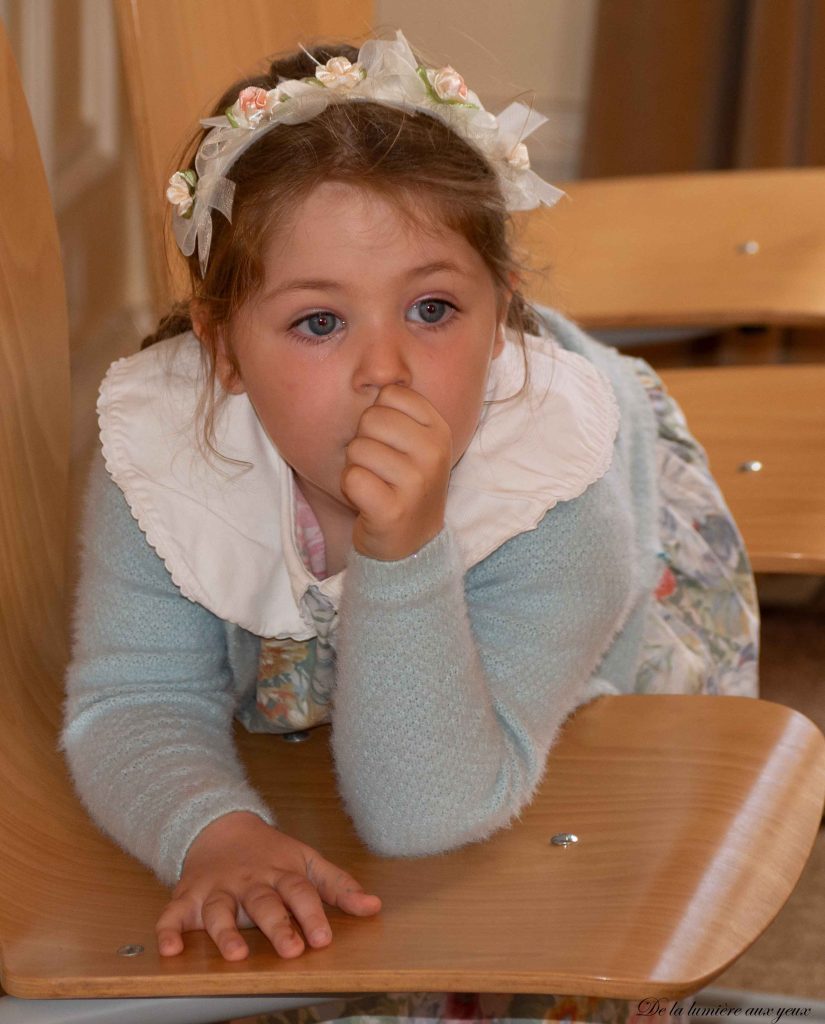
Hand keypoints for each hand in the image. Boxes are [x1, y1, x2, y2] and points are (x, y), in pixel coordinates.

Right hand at [155, 811, 381, 960]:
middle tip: (290, 949)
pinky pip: (173, 915)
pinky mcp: (188, 897)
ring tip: (236, 954)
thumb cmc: (271, 853)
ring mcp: (217, 889)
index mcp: (281, 873)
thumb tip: (374, 907)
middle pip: (263, 902)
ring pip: (220, 911)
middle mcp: (249, 882)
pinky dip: (168, 932)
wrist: (220, 826)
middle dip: (277, 926)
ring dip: (225, 932)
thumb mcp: (307, 861)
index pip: (300, 892)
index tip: (323, 939)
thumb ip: (339, 886)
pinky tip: (170, 949)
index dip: (313, 914)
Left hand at [341, 385, 451, 560]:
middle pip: (371, 418)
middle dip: (364, 442)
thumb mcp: (416, 444)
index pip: (391, 394)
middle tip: (381, 469)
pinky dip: (351, 490)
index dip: (379, 417)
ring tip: (376, 486)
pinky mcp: (393, 510)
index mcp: (440, 430)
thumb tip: (373, 373)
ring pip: (357, 448)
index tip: (392, 444)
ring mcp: (416, 483)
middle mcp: (434, 453)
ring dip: (356, 468)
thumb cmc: (404, 486)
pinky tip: (368, 502)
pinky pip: (352, 478)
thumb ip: (400, 412)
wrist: (411, 545)